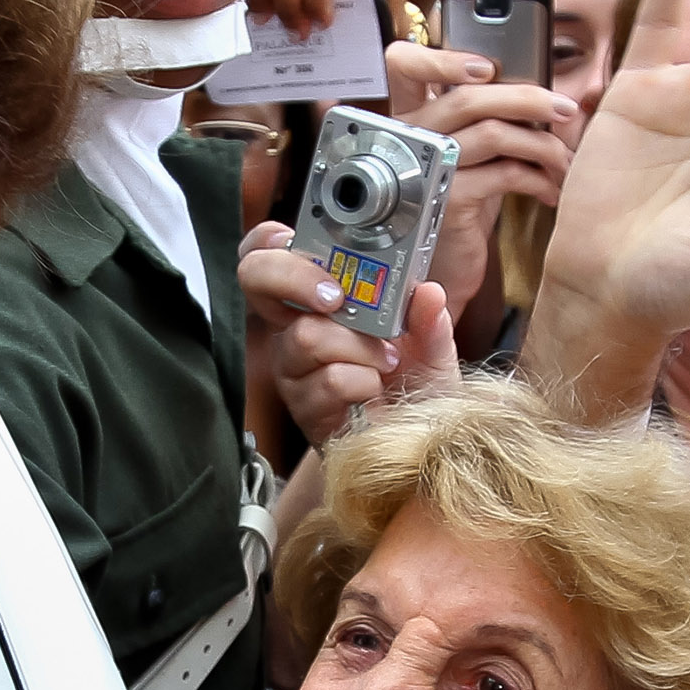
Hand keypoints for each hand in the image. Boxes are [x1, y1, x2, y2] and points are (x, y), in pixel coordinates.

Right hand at [240, 221, 460, 447]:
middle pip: (257, 280)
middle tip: (339, 297)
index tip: (301, 243)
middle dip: (297, 277)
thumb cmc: (415, 390)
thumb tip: (427, 291)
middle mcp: (295, 328)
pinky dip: (364, 382)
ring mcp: (294, 368)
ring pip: (306, 334)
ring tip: (385, 361)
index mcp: (318, 301)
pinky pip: (330, 379)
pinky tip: (374, 390)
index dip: (270, 241)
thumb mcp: (433, 347)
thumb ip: (430, 319)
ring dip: (359, 347)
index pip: (267, 255)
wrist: (416, 448)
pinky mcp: (303, 407)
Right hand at [385, 40, 578, 310]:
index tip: (488, 67)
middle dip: (527, 98)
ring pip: (493, 132)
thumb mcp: (471, 154)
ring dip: (543, 145)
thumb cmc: (461, 206)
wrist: (444, 270)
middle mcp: (410, 136)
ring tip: (565, 163)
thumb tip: (545, 94)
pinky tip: (551, 191)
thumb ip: (489, 118)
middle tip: (566, 111)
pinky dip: (537, 179)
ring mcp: (425, 168)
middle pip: (468, 95)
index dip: (441, 57)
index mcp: (411, 114)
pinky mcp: (446, 200)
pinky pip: (504, 173)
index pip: (405, 64)